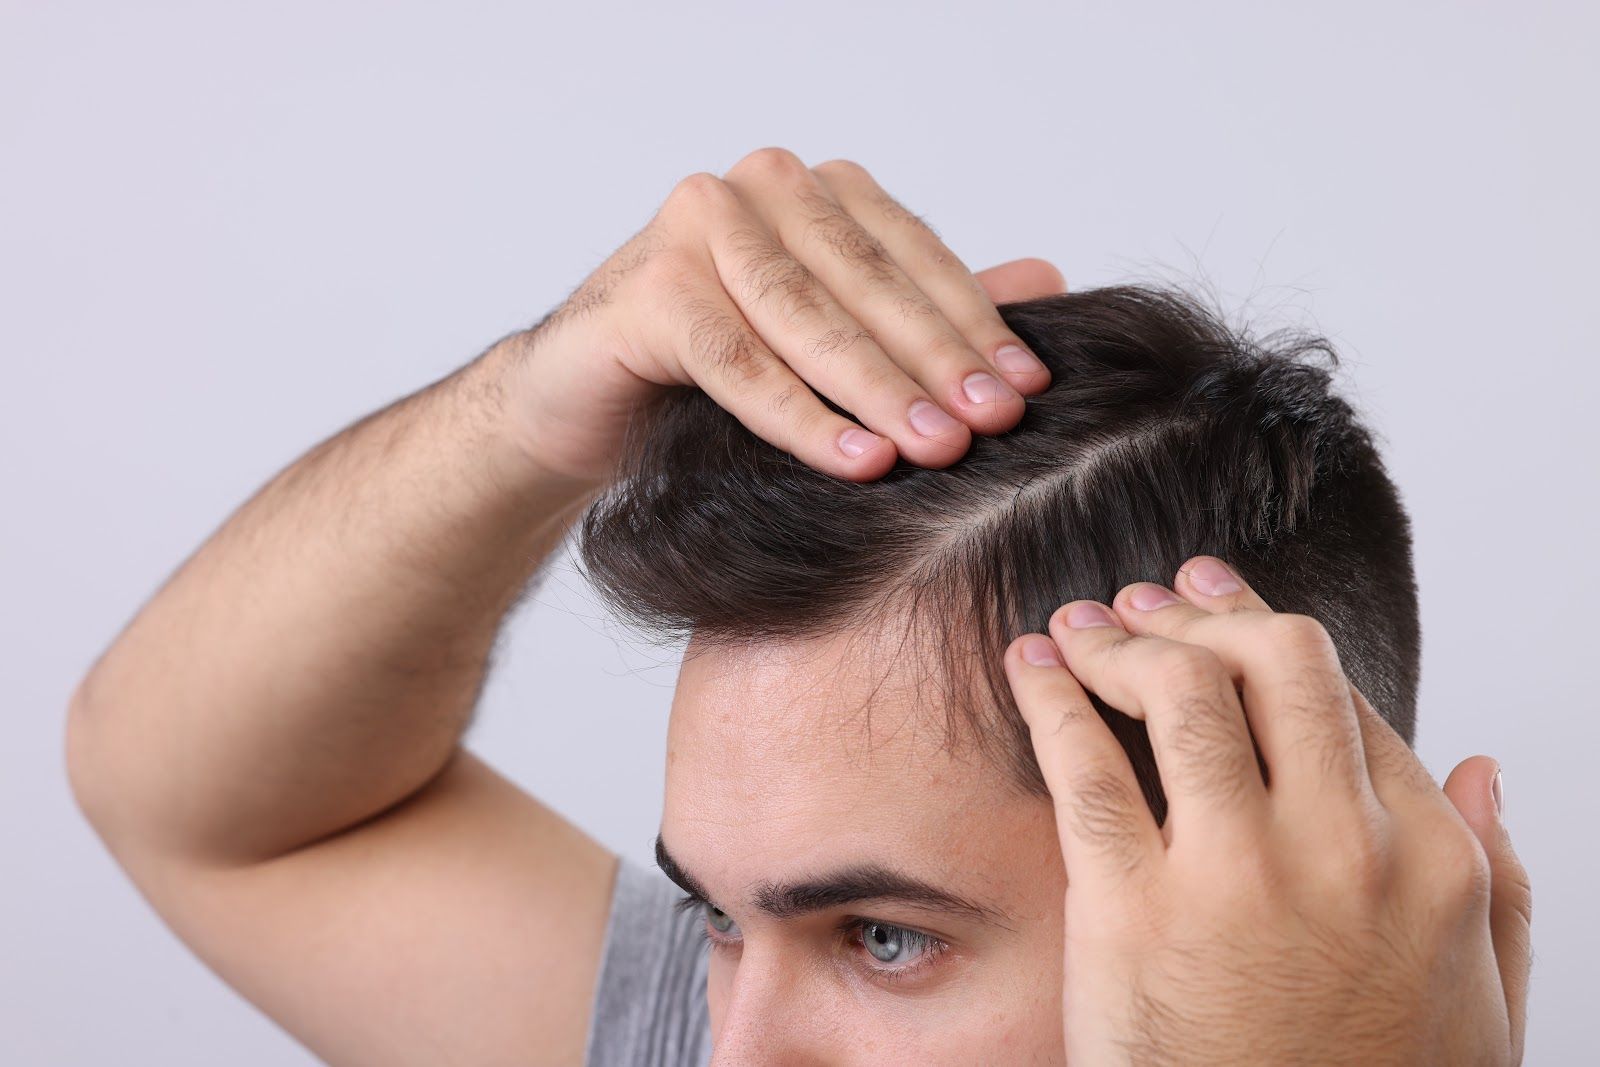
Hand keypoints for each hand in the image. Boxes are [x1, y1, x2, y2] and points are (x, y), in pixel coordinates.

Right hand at [495, 147, 1064, 482]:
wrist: (589, 406)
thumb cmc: (715, 374)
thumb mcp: (833, 346)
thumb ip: (926, 311)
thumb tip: (1047, 282)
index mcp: (811, 192)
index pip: (910, 253)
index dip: (974, 323)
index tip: (1027, 391)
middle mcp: (754, 191)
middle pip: (864, 282)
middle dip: (934, 360)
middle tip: (991, 425)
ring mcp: (694, 229)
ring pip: (806, 317)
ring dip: (878, 388)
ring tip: (936, 448)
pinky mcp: (647, 289)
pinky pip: (736, 360)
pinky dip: (799, 415)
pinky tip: (857, 459)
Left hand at [1003, 557, 1532, 1064]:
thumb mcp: (1483, 1000)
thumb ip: (1500, 881)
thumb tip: (1483, 769)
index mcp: (1431, 862)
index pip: (1345, 702)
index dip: (1272, 636)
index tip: (1223, 607)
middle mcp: (1343, 848)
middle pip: (1274, 663)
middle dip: (1203, 612)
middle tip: (1151, 598)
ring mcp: (1237, 873)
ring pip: (1182, 690)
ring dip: (1121, 636)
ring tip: (1083, 624)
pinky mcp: (1133, 907)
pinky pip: (1085, 764)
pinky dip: (1050, 693)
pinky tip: (1029, 662)